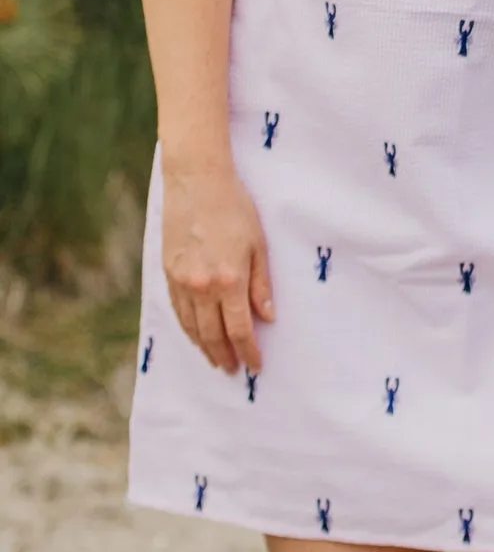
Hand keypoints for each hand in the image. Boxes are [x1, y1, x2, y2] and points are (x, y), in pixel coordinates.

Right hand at [160, 158, 273, 374]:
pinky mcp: (168, 273)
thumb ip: (261, 284)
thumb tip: (267, 317)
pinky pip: (177, 311)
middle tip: (234, 370)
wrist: (196, 181)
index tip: (256, 365)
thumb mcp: (258, 244)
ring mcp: (181, 281)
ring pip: (192, 327)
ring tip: (216, 360)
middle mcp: (202, 287)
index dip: (249, 351)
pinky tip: (196, 335)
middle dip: (225, 356)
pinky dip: (188, 329)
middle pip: (213, 335)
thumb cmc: (234, 208)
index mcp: (229, 280)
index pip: (239, 330)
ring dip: (205, 348)